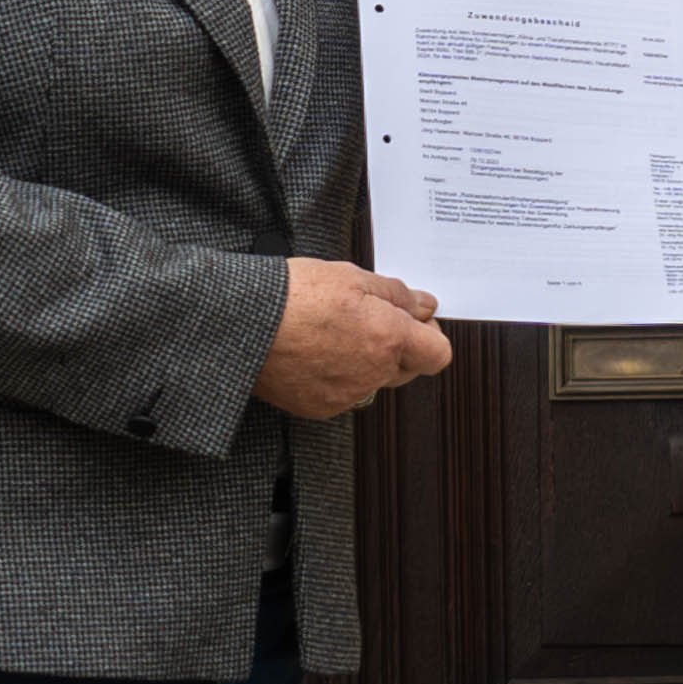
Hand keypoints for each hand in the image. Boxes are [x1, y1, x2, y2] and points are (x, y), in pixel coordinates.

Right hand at [259, 256, 452, 419]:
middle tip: (370, 319)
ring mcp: (347, 395)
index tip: (415, 321)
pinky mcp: (321, 408)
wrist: (244, 324)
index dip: (429, 335)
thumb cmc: (293, 296)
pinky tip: (315, 352)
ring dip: (366, 361)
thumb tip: (424, 305)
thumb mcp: (352, 276)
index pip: (438, 353)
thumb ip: (397, 295)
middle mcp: (373, 374)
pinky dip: (337, 376)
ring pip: (374, 381)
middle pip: (408, 369)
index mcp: (388, 339)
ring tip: (333, 332)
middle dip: (398, 346)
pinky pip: (344, 393)